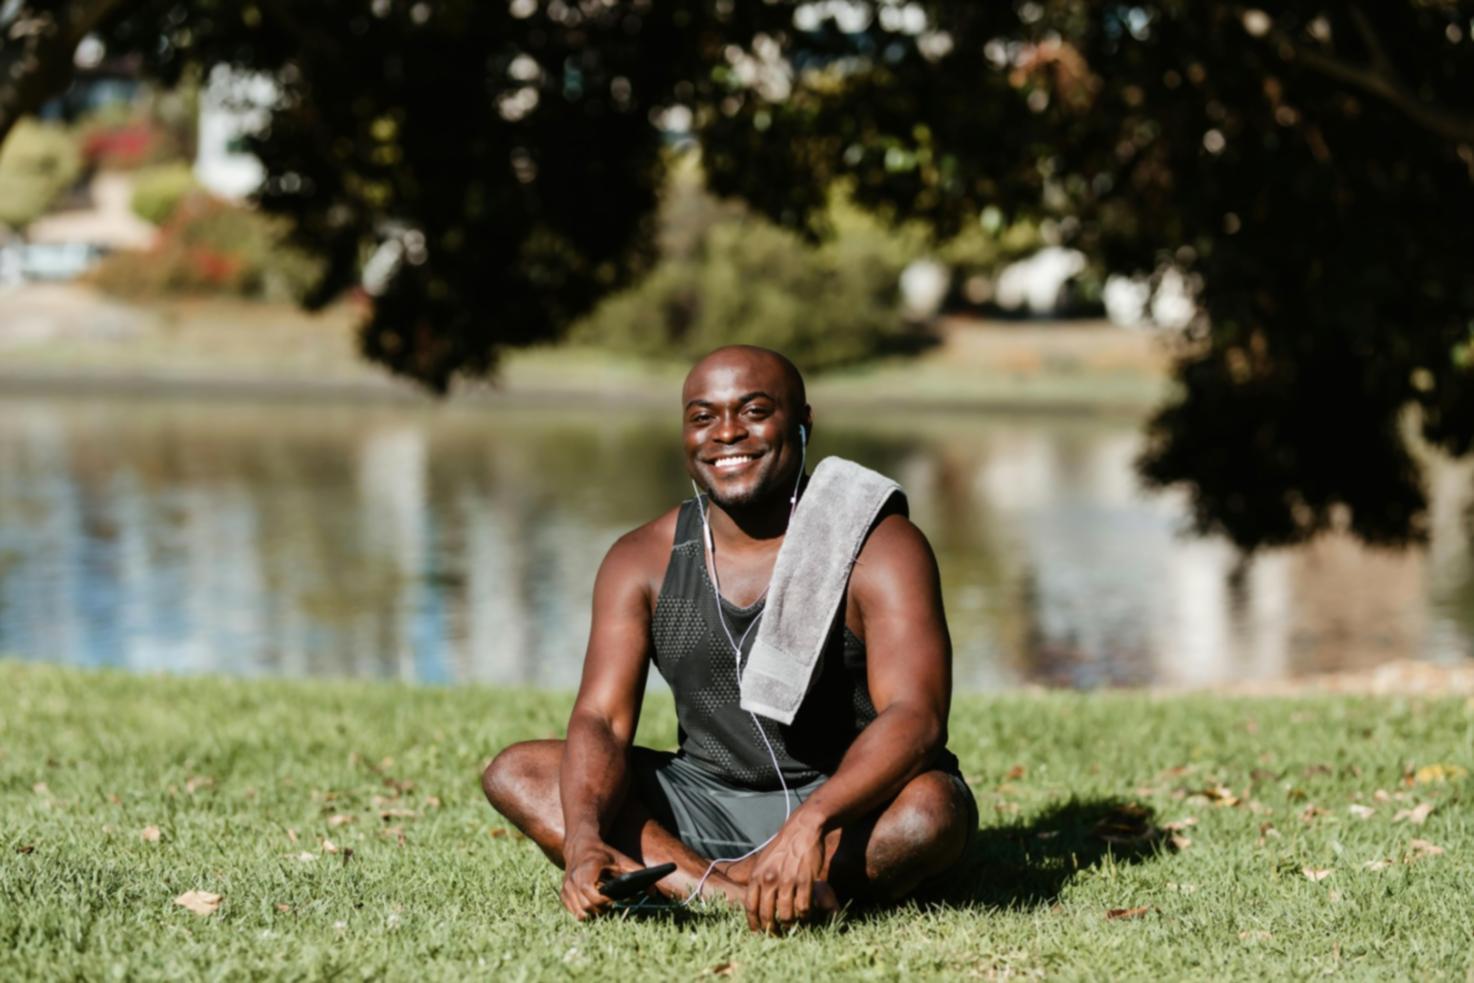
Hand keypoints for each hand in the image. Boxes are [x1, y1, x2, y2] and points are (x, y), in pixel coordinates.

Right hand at [560, 838, 638, 920]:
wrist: (581, 847)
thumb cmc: (604, 854)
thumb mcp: (622, 860)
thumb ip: (638, 873)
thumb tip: (654, 891)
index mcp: (587, 871)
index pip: (595, 896)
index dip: (607, 902)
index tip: (616, 901)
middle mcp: (573, 880)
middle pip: (588, 907)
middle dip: (602, 910)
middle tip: (612, 905)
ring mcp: (566, 888)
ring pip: (581, 913)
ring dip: (594, 913)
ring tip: (604, 906)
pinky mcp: (563, 894)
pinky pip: (574, 912)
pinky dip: (584, 913)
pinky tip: (594, 906)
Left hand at [743, 813, 837, 932]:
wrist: (803, 829)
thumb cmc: (783, 845)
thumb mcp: (763, 860)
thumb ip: (758, 879)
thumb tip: (754, 899)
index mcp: (757, 875)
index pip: (750, 907)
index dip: (754, 924)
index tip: (758, 932)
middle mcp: (769, 879)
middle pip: (767, 915)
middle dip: (771, 929)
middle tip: (777, 934)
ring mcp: (787, 881)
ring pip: (786, 914)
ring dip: (790, 923)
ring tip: (793, 924)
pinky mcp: (805, 880)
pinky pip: (803, 907)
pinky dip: (804, 914)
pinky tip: (806, 913)